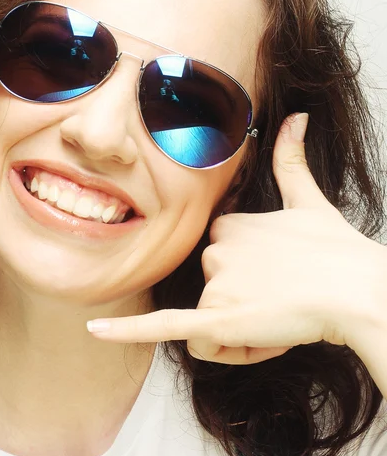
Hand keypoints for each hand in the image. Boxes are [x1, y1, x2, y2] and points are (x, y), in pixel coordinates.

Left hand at [86, 113, 386, 364]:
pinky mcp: (217, 317)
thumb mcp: (308, 200)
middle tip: (282, 312)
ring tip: (276, 326)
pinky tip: (96, 330)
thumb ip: (291, 159)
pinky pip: (163, 326)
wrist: (359, 290)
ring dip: (239, 338)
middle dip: (241, 314)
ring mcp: (216, 282)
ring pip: (206, 327)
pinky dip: (127, 331)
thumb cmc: (338, 250)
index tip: (279, 288)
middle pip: (210, 296)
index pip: (219, 264)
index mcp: (227, 226)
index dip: (247, 282)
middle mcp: (214, 250)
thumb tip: (298, 117)